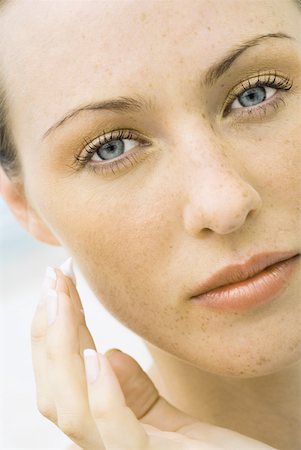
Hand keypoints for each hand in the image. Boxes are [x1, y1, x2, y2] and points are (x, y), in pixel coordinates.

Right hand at [31, 260, 276, 449]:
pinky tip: (96, 355)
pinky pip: (119, 436)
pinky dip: (103, 396)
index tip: (59, 283)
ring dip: (62, 348)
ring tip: (62, 300)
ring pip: (73, 410)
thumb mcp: (169, 422)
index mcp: (105, 434)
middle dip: (49, 330)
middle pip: (56, 393)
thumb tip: (103, 353)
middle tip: (54, 278)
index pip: (64, 380)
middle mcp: (104, 447)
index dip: (53, 331)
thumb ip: (136, 395)